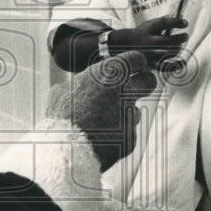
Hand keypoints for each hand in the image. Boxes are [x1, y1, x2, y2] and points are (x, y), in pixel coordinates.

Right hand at [45, 51, 156, 170]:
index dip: (136, 62)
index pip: (135, 59)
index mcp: (109, 75)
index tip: (136, 66)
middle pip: (149, 82)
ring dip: (122, 114)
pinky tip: (100, 138)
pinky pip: (127, 133)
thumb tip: (83, 81)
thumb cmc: (61, 118)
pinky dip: (116, 135)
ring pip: (133, 111)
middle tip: (138, 86)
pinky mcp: (130, 139)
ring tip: (100, 123)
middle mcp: (125, 94)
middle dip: (145, 82)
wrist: (66, 151)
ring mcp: (130, 118)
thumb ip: (81, 82)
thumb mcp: (63, 89)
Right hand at [108, 16, 187, 68]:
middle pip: (168, 41)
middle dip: (179, 38)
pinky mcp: (151, 63)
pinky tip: (183, 62)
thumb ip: (165, 20)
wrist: (125, 45)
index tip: (186, 23)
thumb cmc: (143, 33)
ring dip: (177, 48)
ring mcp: (150, 53)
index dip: (176, 22)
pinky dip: (175, 66)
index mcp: (149, 29)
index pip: (164, 23)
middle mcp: (149, 42)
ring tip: (178, 45)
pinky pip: (165, 67)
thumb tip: (182, 15)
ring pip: (169, 53)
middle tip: (186, 36)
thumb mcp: (151, 24)